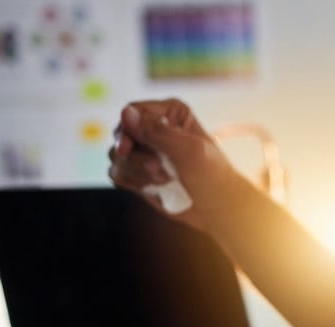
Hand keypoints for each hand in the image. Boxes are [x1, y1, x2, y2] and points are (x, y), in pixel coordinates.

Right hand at [107, 99, 247, 229]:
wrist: (217, 207)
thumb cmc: (212, 174)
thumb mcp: (189, 149)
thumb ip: (157, 131)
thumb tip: (127, 113)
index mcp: (169, 114)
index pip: (133, 111)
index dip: (127, 128)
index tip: (128, 147)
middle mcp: (154, 128)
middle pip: (121, 133)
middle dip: (133, 155)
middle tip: (155, 168)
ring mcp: (144, 151)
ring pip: (116, 155)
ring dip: (136, 170)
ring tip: (164, 179)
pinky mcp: (138, 172)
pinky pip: (117, 173)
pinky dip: (132, 181)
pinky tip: (154, 186)